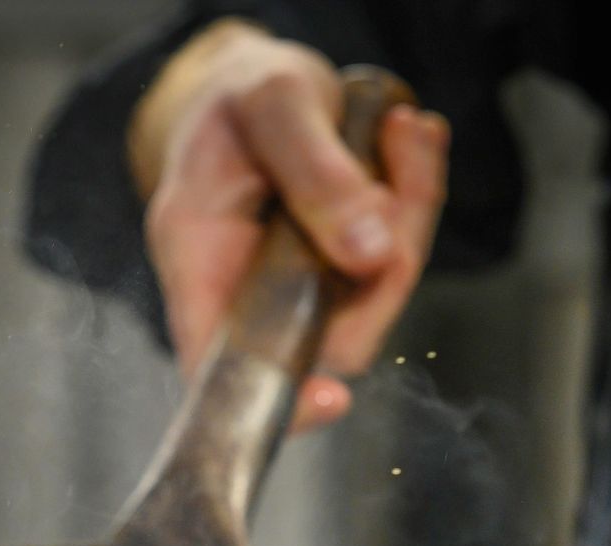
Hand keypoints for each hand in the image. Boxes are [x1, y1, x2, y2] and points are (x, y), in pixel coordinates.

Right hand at [129, 20, 448, 428]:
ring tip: (406, 135)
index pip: (217, 361)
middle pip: (325, 333)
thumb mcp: (272, 104)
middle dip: (386, 269)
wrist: (252, 80)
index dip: (271, 393)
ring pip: (371, 297)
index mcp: (195, 255)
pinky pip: (392, 261)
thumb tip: (369, 254)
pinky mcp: (337, 268)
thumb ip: (315, 173)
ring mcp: (295, 284)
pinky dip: (415, 200)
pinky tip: (409, 140)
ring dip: (410, 217)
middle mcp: (243, 285)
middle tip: (399, 180)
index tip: (331, 400)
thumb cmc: (241, 93)